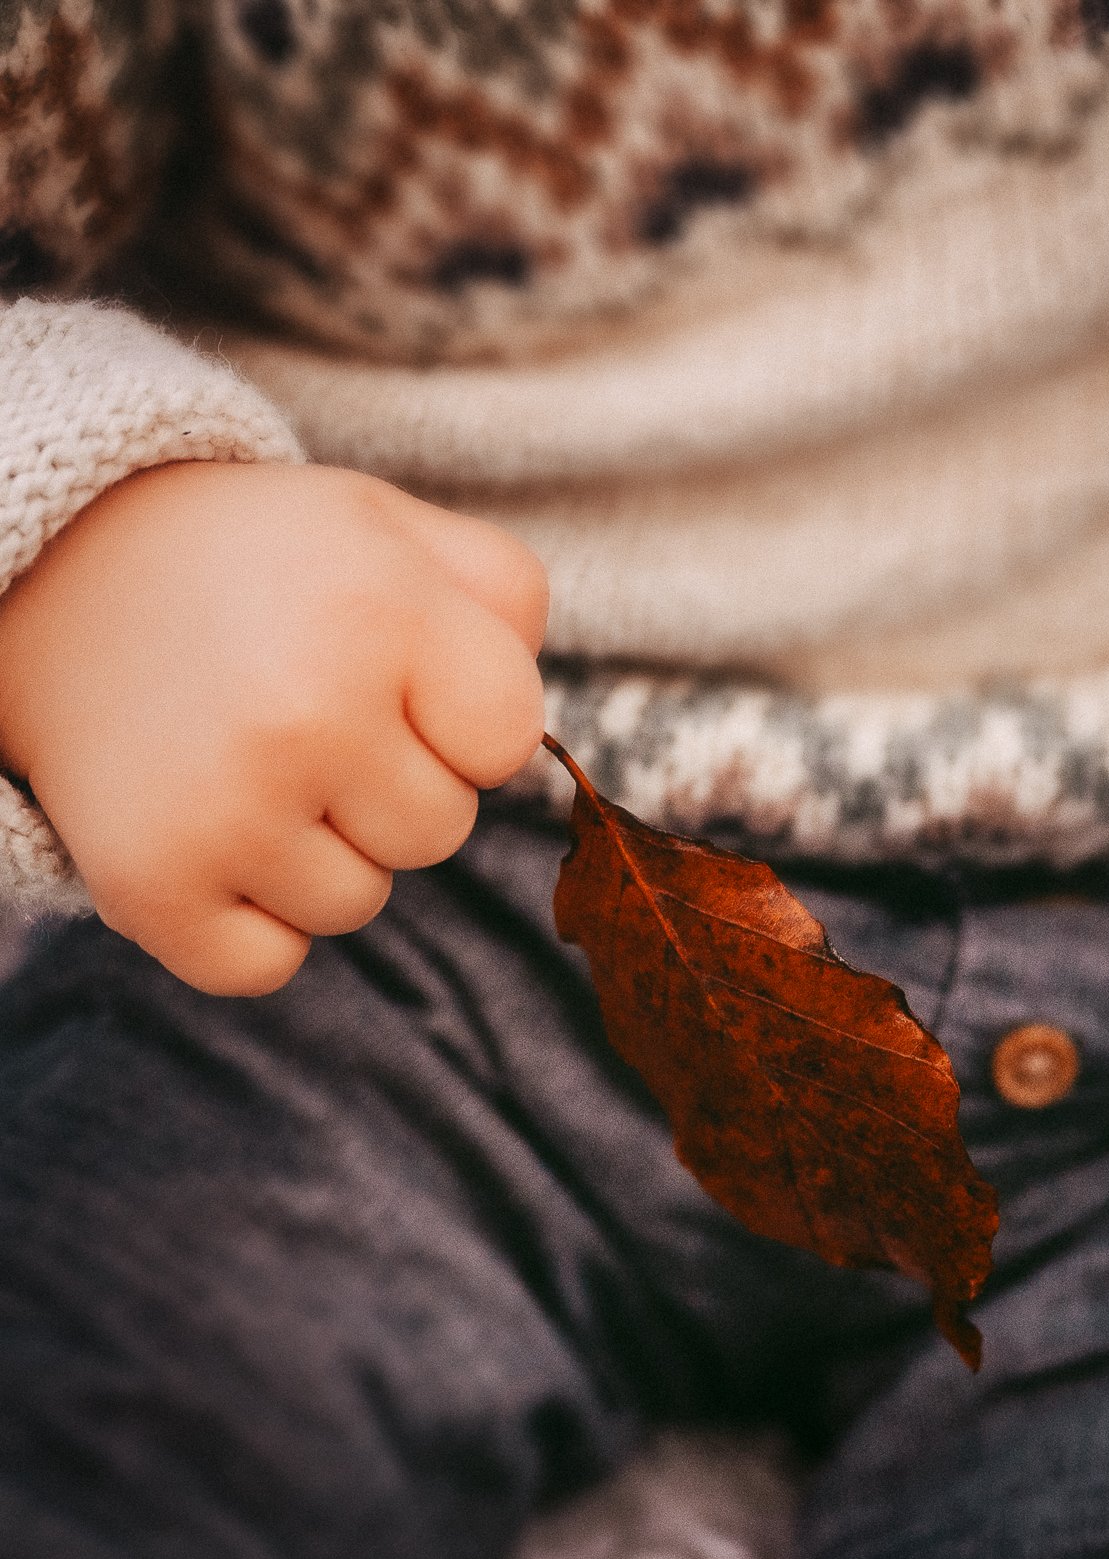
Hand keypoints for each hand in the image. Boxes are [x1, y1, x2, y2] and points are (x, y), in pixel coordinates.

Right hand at [0, 462, 547, 993]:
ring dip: (321, 850)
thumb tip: (535, 732)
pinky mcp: (151, 887)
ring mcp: (224, 810)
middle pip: (439, 833)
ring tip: (251, 762)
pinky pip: (268, 966)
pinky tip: (211, 828)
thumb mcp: (389, 525)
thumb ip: (504, 596)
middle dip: (394, 784)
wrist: (56, 578)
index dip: (466, 720)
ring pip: (358, 904)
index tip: (404, 682)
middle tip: (308, 714)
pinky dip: (249, 919)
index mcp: (384, 612)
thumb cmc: (261, 565)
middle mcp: (307, 715)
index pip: (510, 740)